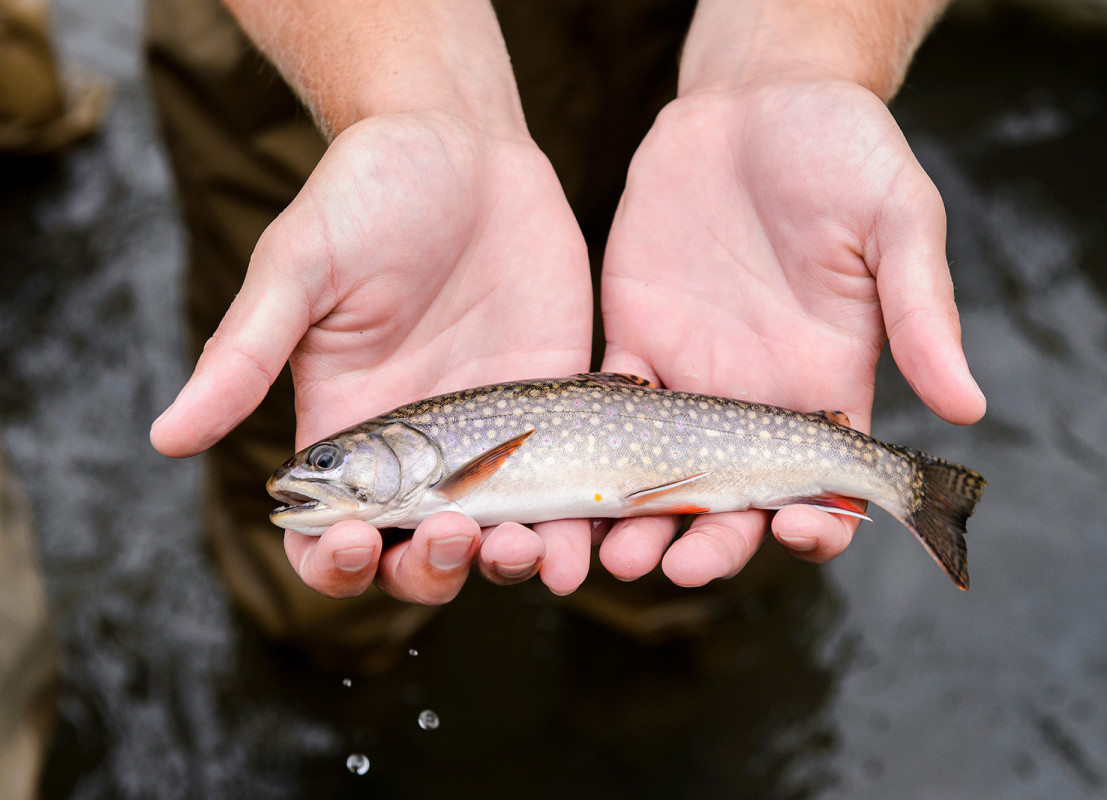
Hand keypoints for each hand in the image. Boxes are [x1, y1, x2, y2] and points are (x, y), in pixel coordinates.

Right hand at [151, 113, 594, 601]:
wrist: (464, 145)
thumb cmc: (365, 195)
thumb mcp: (299, 267)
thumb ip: (244, 353)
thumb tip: (164, 437)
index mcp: (347, 430)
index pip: (329, 537)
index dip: (337, 563)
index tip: (361, 540)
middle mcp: (420, 451)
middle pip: (420, 557)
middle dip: (434, 571)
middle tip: (457, 533)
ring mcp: (492, 435)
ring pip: (500, 538)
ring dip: (513, 564)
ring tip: (532, 549)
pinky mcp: (555, 406)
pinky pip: (570, 485)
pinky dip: (581, 522)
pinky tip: (592, 526)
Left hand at [597, 77, 985, 585]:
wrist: (759, 100)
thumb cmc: (844, 152)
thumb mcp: (900, 221)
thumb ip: (924, 311)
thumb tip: (969, 408)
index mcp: (827, 386)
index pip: (823, 486)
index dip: (815, 525)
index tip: (794, 534)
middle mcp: (754, 399)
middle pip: (731, 502)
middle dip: (708, 545)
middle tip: (676, 567)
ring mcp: (688, 376)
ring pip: (658, 476)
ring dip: (636, 522)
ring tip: (609, 553)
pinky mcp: (631, 340)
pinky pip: (605, 408)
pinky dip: (587, 451)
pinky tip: (567, 480)